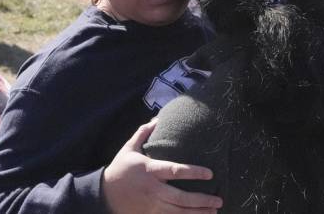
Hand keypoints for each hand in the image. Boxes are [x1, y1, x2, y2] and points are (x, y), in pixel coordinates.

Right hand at [102, 121, 221, 213]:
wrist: (104, 195)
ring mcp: (152, 205)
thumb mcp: (129, 149)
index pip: (175, 171)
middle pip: (181, 197)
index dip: (193, 172)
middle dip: (201, 200)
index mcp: (149, 170)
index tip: (210, 173)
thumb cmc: (119, 169)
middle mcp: (153, 189)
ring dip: (198, 213)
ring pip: (178, 212)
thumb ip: (143, 133)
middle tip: (219, 199)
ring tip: (214, 211)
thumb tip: (157, 118)